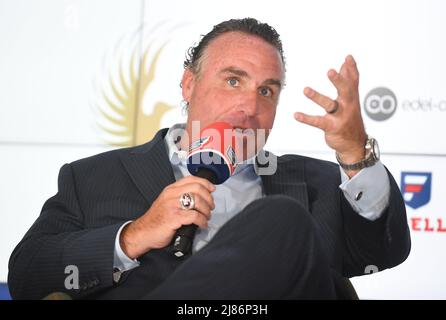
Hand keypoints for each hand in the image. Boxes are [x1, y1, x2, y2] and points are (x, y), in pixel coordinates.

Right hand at [120, 176, 215, 258]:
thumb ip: (180, 196)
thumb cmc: (156, 219)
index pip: (191, 179)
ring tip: (206, 216)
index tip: (212, 189)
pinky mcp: (174, 218)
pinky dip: (202, 220)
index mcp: (170, 190)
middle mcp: (171, 195)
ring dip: (207, 210)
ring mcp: (172, 206)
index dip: (205, 183)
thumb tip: (200, 196)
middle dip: (208, 199)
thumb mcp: (167, 202)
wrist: (143, 232)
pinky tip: (202, 224)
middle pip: (197, 189)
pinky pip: (195, 216)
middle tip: (210, 207)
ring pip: (198, 201)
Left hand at [294, 55, 366, 175]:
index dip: (352, 69)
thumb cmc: (351, 118)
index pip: (353, 81)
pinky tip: (296, 115)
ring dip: (317, 97)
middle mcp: (348, 105)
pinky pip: (318, 122)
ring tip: (305, 90)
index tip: (348, 57)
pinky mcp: (332, 127)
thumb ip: (349, 80)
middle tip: (330, 71)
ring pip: (329, 105)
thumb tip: (346, 62)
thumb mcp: (352, 99)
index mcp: (352, 97)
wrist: (354, 144)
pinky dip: (306, 118)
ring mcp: (340, 117)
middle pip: (345, 91)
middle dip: (338, 81)